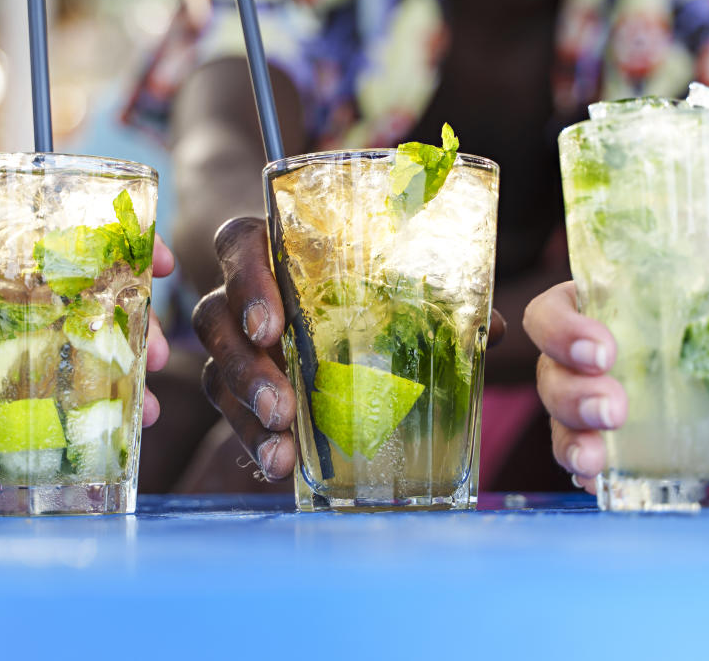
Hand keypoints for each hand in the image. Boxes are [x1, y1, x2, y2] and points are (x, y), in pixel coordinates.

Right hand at [193, 217, 506, 481]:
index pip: (240, 245)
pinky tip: (280, 463)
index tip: (272, 325)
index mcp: (274, 248)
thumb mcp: (396, 284)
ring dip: (245, 409)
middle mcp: (241, 292)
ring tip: (282, 441)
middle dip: (246, 365)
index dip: (247, 281)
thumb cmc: (365, 287)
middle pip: (216, 317)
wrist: (329, 315)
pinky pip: (228, 410)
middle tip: (283, 403)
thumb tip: (493, 329)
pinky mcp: (236, 386)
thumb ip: (437, 299)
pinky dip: (252, 438)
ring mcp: (234, 341)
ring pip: (217, 368)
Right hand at [523, 281, 708, 491]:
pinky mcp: (610, 440)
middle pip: (550, 373)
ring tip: (600, 461)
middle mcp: (585, 354)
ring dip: (575, 440)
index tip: (606, 349)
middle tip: (616, 409)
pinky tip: (604, 486)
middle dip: (574, 395)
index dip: (565, 331)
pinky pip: (585, 458)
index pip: (554, 312)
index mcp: (603, 305)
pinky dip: (591, 474)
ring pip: (560, 420)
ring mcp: (592, 399)